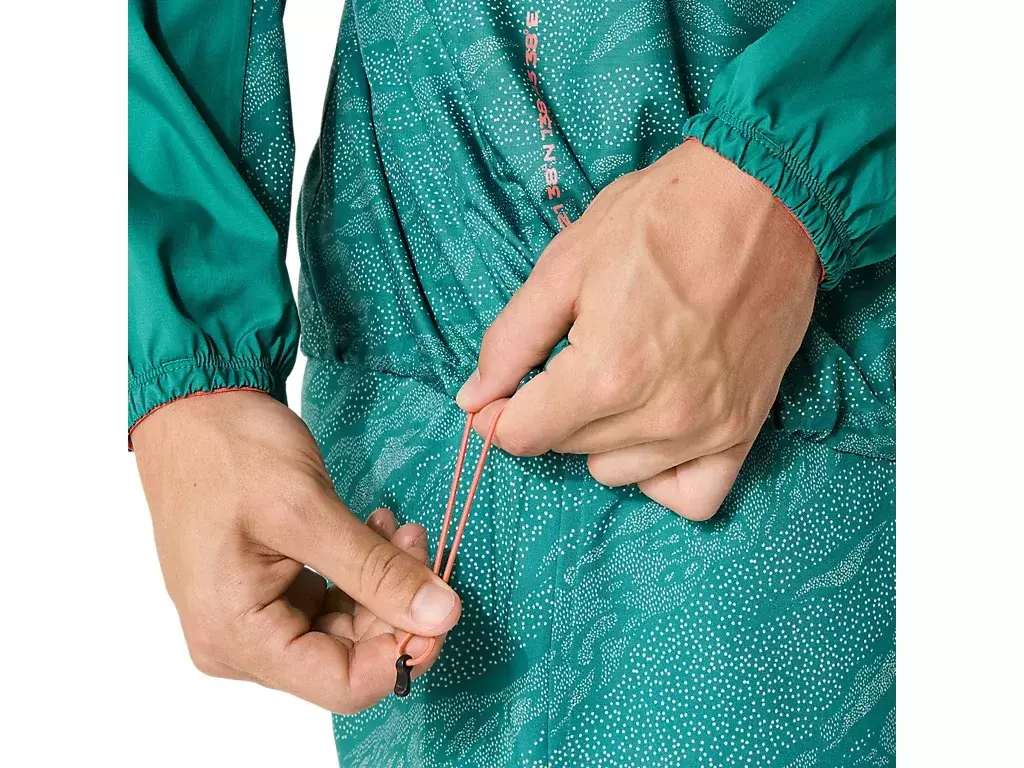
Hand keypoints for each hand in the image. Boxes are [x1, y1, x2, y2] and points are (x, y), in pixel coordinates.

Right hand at [132, 391, 459, 713]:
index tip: (439, 604)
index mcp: (237, 635)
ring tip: (398, 529)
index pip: (343, 685)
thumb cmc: (230, 452)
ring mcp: (252, 619)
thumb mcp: (308, 510)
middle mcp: (239, 643)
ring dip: (383, 584)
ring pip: (345, 629)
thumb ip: (376, 572)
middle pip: (348, 658)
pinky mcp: (266, 593)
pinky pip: (328, 602)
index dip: (402, 653)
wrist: (192, 408)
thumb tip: (442, 615)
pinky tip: (376, 531)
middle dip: (396, 607)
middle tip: (417, 544)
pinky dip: (361, 572)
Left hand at [456, 141, 818, 520]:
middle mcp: (658, 417)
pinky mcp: (744, 430)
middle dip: (552, 411)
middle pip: (566, 449)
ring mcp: (706, 431)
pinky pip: (691, 496)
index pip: (521, 434)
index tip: (508, 385)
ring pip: (617, 472)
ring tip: (620, 379)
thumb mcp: (565, 264)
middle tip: (574, 356)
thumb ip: (511, 341)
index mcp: (605, 374)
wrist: (765, 196)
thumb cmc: (661, 216)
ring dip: (601, 437)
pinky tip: (653, 434)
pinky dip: (662, 475)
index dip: (500, 411)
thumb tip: (472, 400)